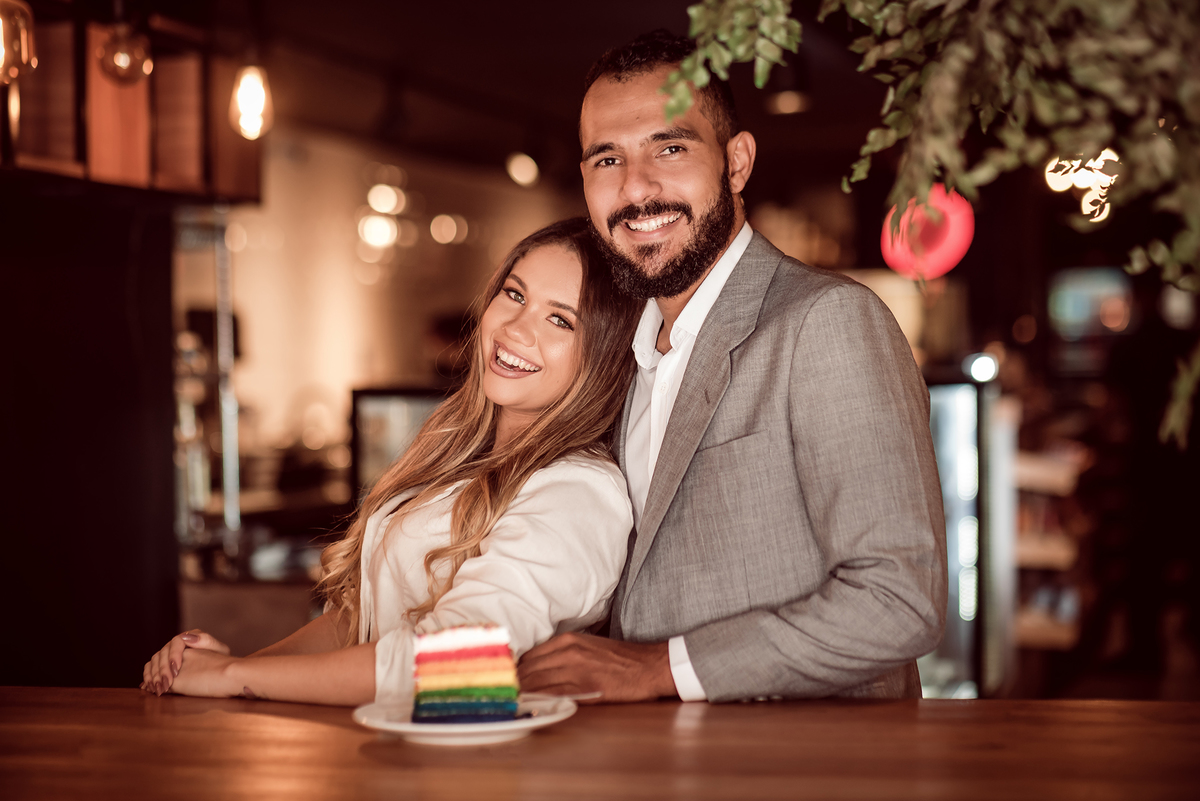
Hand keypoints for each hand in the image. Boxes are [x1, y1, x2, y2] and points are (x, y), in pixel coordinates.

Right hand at [140, 629, 230, 695]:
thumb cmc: (221, 659)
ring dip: (154, 676)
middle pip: (162, 653)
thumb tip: (186, 637)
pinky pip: (151, 669)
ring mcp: (168, 655)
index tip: (176, 670)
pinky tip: (149, 688)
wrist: (222, 669)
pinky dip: (149, 678)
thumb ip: (206, 641)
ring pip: (154, 661)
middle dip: (163, 670)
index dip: (173, 655)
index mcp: (189, 637)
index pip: (176, 642)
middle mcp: (176, 644)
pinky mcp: (164, 666)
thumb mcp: (219, 649)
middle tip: (166, 684)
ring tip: (158, 688)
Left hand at [517, 632, 674, 702]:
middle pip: (527, 670)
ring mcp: (575, 668)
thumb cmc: (620, 659)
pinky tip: (531, 708)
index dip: (514, 673)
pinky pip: (553, 694)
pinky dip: (539, 702)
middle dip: (513, 685)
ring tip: (511, 706)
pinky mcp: (585, 686)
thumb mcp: (587, 646)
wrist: (649, 666)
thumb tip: (538, 668)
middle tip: (503, 698)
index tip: (505, 685)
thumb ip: (562, 654)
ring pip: (536, 682)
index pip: (527, 657)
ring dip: (522, 696)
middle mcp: (567, 650)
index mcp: (566, 640)